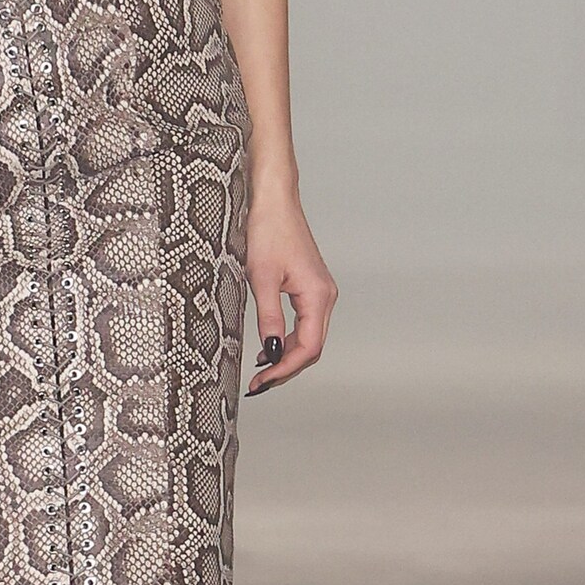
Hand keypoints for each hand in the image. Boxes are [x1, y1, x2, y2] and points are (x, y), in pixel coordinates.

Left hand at [244, 188, 335, 394]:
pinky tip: (269, 345)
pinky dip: (288, 338)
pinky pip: (304, 322)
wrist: (273, 199)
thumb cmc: (268, 230)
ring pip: (309, 336)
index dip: (285, 370)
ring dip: (287, 355)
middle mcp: (325, 295)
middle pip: (312, 347)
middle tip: (259, 384)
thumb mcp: (261, 278)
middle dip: (287, 368)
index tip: (262, 382)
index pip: (308, 347)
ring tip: (261, 370)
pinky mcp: (310, 286)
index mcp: (317, 295)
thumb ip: (268, 317)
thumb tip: (272, 351)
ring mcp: (319, 291)